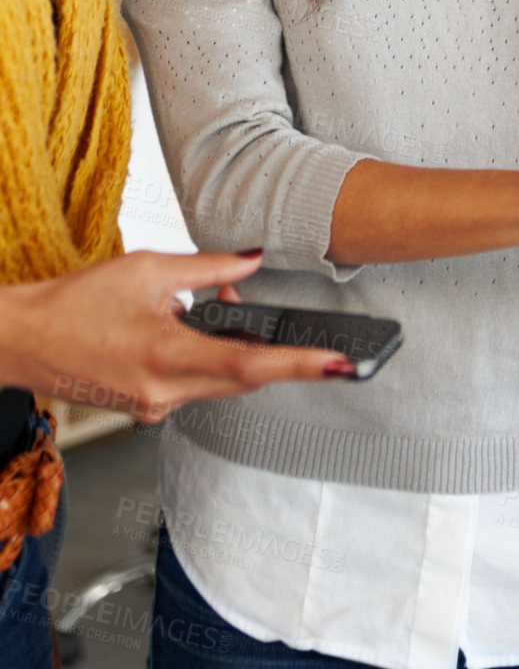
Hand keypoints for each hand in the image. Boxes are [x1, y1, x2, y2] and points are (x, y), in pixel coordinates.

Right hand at [0, 250, 355, 421]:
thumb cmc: (75, 303)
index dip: (301, 365)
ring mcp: (156, 407)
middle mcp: (165, 393)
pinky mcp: (149, 407)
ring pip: (224, 382)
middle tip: (256, 303)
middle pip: (245, 378)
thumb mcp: (148, 269)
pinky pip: (199, 385)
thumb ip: (209, 268)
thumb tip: (252, 261)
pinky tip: (193, 327)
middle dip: (268, 343)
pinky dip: (211, 356)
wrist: (25, 340)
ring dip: (236, 346)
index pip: (251, 367)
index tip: (338, 363)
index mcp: (167, 355)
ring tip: (215, 304)